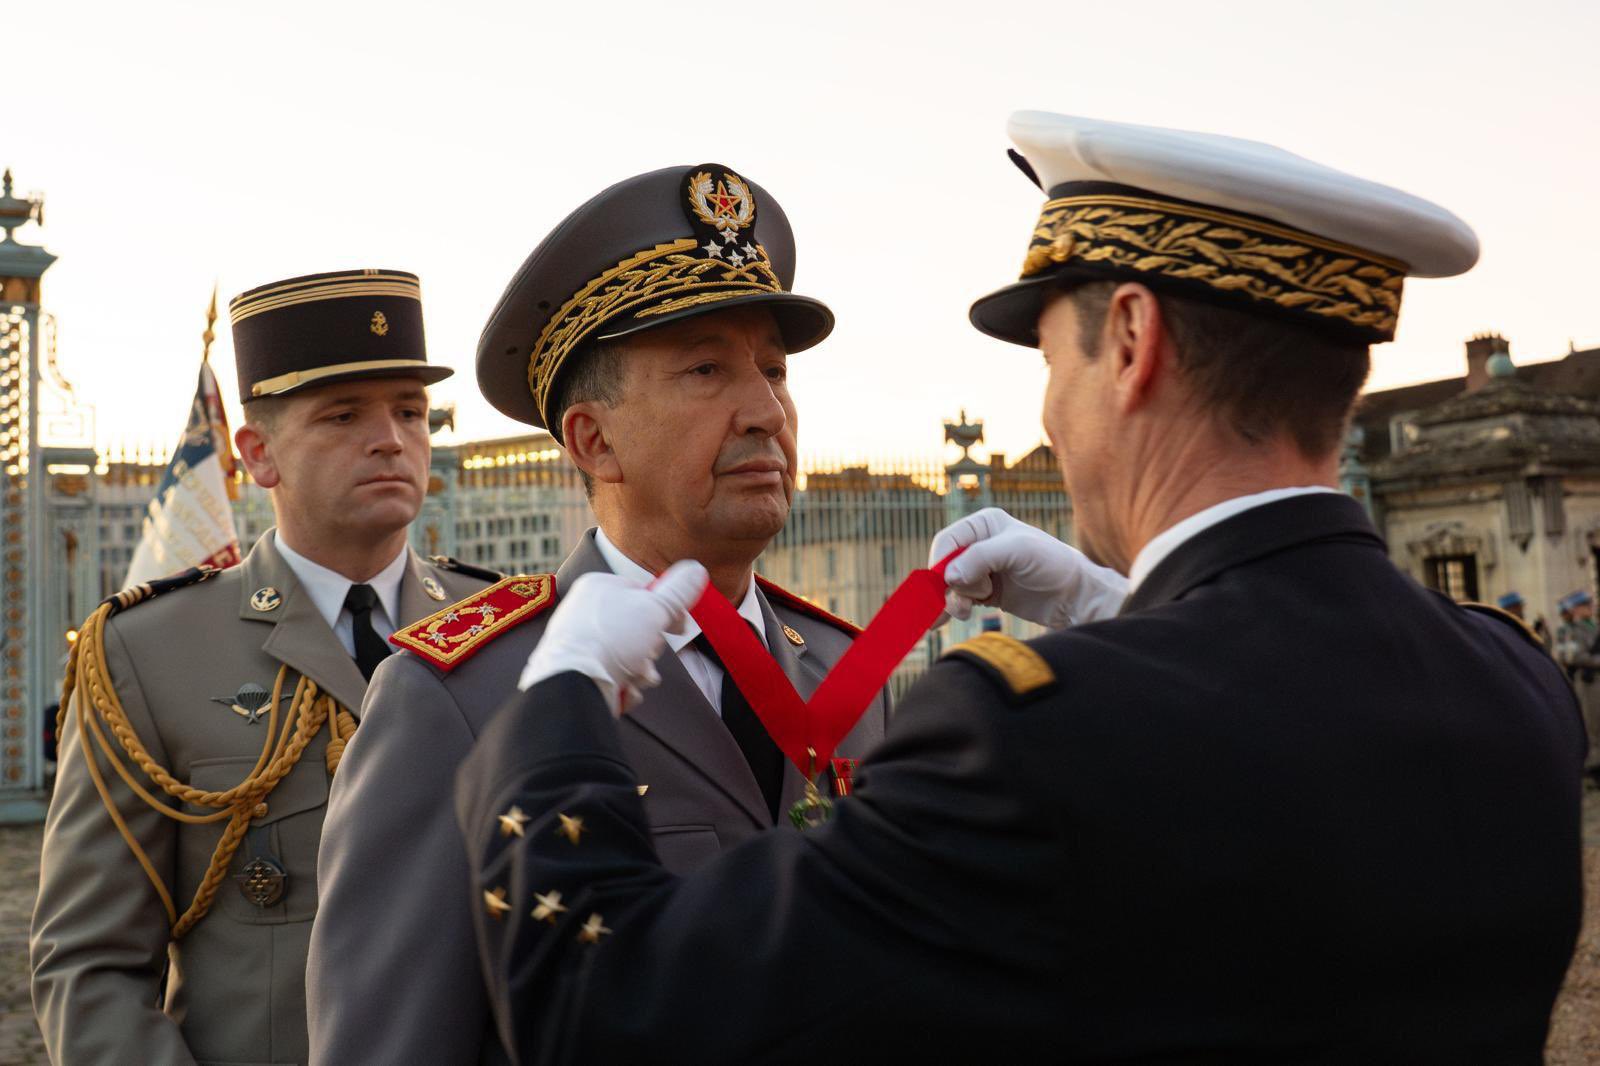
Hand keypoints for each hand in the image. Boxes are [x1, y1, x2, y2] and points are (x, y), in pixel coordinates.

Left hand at [517, 560, 708, 714]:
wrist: (575, 684)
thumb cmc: (611, 640)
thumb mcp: (655, 609)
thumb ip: (679, 592)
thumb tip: (697, 569)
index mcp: (598, 587)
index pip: (643, 593)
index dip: (666, 611)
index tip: (677, 626)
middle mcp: (585, 612)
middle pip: (637, 627)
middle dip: (650, 647)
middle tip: (647, 651)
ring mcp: (579, 643)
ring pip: (627, 654)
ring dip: (640, 669)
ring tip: (634, 673)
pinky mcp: (579, 670)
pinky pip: (612, 674)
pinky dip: (622, 683)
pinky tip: (621, 686)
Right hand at [931, 507, 1127, 628]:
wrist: (1074, 596)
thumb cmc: (1052, 564)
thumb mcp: (1017, 551)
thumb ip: (980, 558)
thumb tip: (949, 576)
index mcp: (984, 524)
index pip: (947, 541)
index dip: (941, 563)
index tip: (948, 584)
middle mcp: (979, 545)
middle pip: (944, 565)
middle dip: (948, 585)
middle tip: (963, 601)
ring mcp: (981, 570)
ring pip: (949, 586)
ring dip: (953, 599)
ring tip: (966, 610)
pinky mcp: (985, 593)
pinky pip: (959, 599)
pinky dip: (957, 608)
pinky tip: (965, 613)